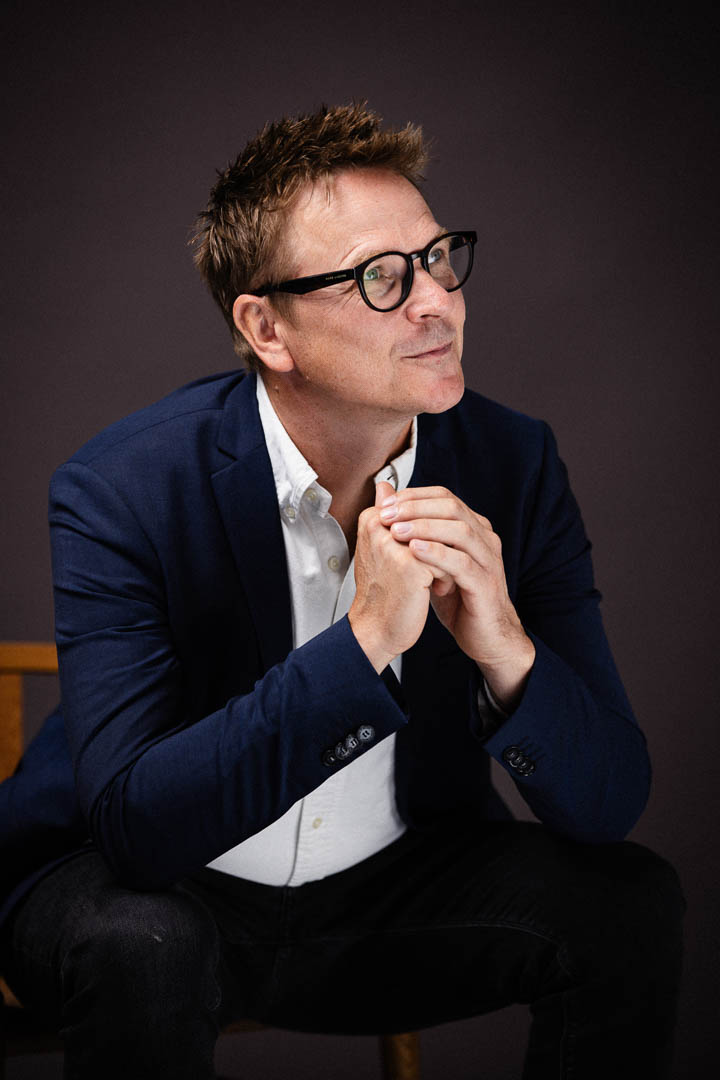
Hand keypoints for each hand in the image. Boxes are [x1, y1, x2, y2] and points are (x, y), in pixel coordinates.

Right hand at [348, 481, 434, 672]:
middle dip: (441, 546)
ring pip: (441, 541)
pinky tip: (436, 591)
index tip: (421, 555)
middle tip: (434, 570)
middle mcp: (379, 527)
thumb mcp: (382, 547)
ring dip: (445, 562)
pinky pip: (445, 559)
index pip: (417, 509)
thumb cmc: (383, 591)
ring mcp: (393, 545)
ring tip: (435, 581)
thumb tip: (386, 485)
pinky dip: (446, 576)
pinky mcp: (410, 565)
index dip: (429, 532)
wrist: (377, 629)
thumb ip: (387, 514)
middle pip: (431, 523)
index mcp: (371, 518)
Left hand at [379, 486, 534, 709]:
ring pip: (460, 531)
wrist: (484, 637)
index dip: (414, 496)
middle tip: (387, 514)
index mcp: (474, 529)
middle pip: (452, 508)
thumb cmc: (458, 598)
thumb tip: (386, 502)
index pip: (445, 497)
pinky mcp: (486, 584)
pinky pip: (463, 563)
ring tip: (396, 531)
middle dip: (416, 507)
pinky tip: (415, 551)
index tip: (385, 504)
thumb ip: (412, 534)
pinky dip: (438, 553)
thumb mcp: (431, 563)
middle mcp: (484, 539)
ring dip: (425, 527)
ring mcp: (488, 561)